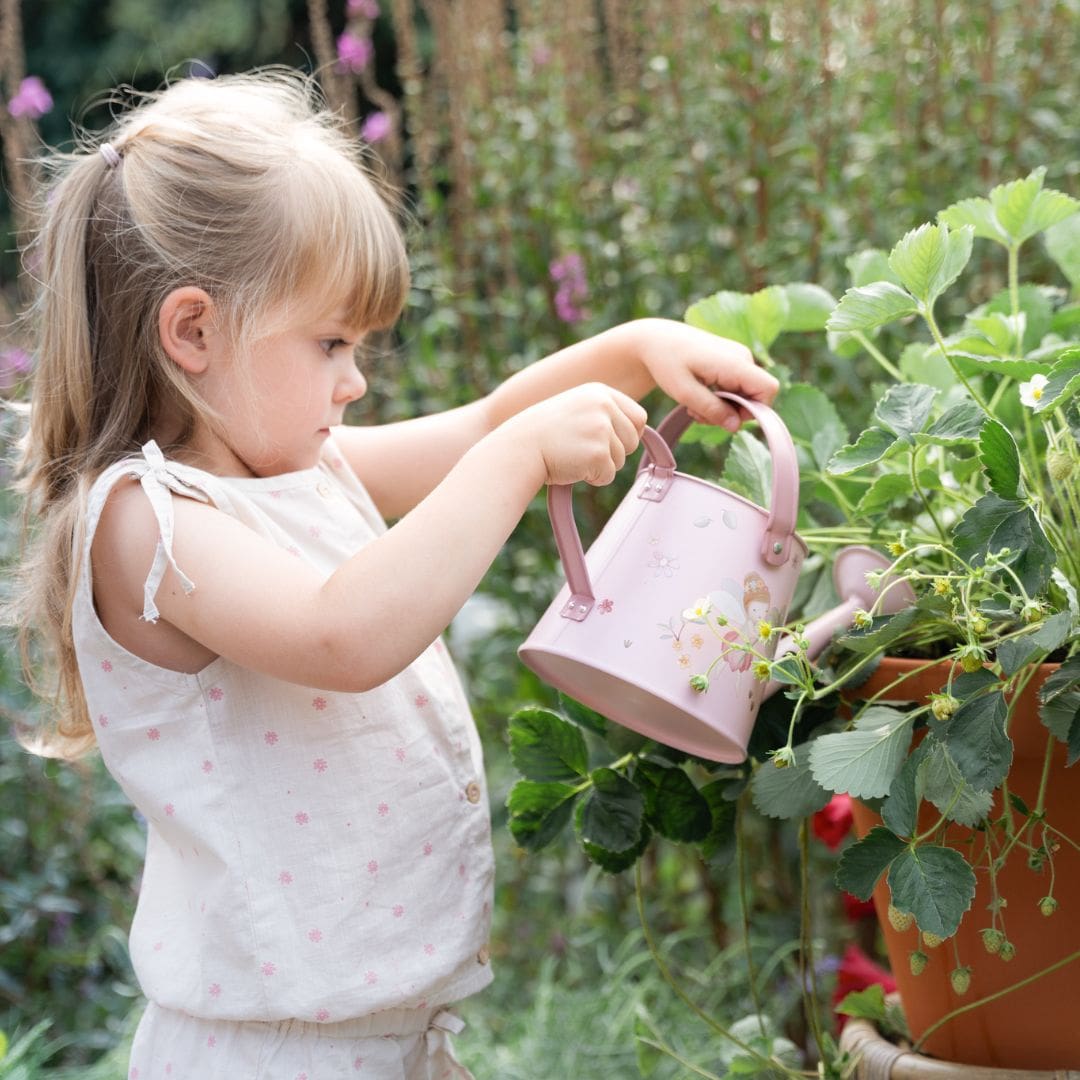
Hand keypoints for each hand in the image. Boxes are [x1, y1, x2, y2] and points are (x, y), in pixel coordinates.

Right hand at [510, 383, 646, 486]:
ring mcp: (602, 428)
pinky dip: (592, 478)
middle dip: (615, 452)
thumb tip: (638, 430)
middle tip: (584, 451)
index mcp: (600, 392)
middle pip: (634, 439)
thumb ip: (603, 414)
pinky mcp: (598, 453)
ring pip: (621, 460)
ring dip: (600, 465)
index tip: (608, 441)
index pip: (638, 417)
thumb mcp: (576, 410)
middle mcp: (604, 406)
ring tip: (573, 456)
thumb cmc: (544, 434)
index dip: (626, 434)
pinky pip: (608, 475)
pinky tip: (571, 466)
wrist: (518, 449)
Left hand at [629, 318, 779, 429]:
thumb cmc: (666, 362)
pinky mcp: (731, 362)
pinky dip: (719, 399)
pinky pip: (736, 388)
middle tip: (700, 416)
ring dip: (721, 408)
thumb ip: (712, 409)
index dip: (756, 410)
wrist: (656, 339)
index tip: (727, 418)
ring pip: (744, 395)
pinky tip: (698, 399)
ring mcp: (738, 359)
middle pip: (755, 397)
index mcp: (734, 362)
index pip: (768, 389)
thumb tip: (736, 426)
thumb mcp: (684, 392)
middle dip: (731, 414)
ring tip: (694, 408)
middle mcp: (742, 358)